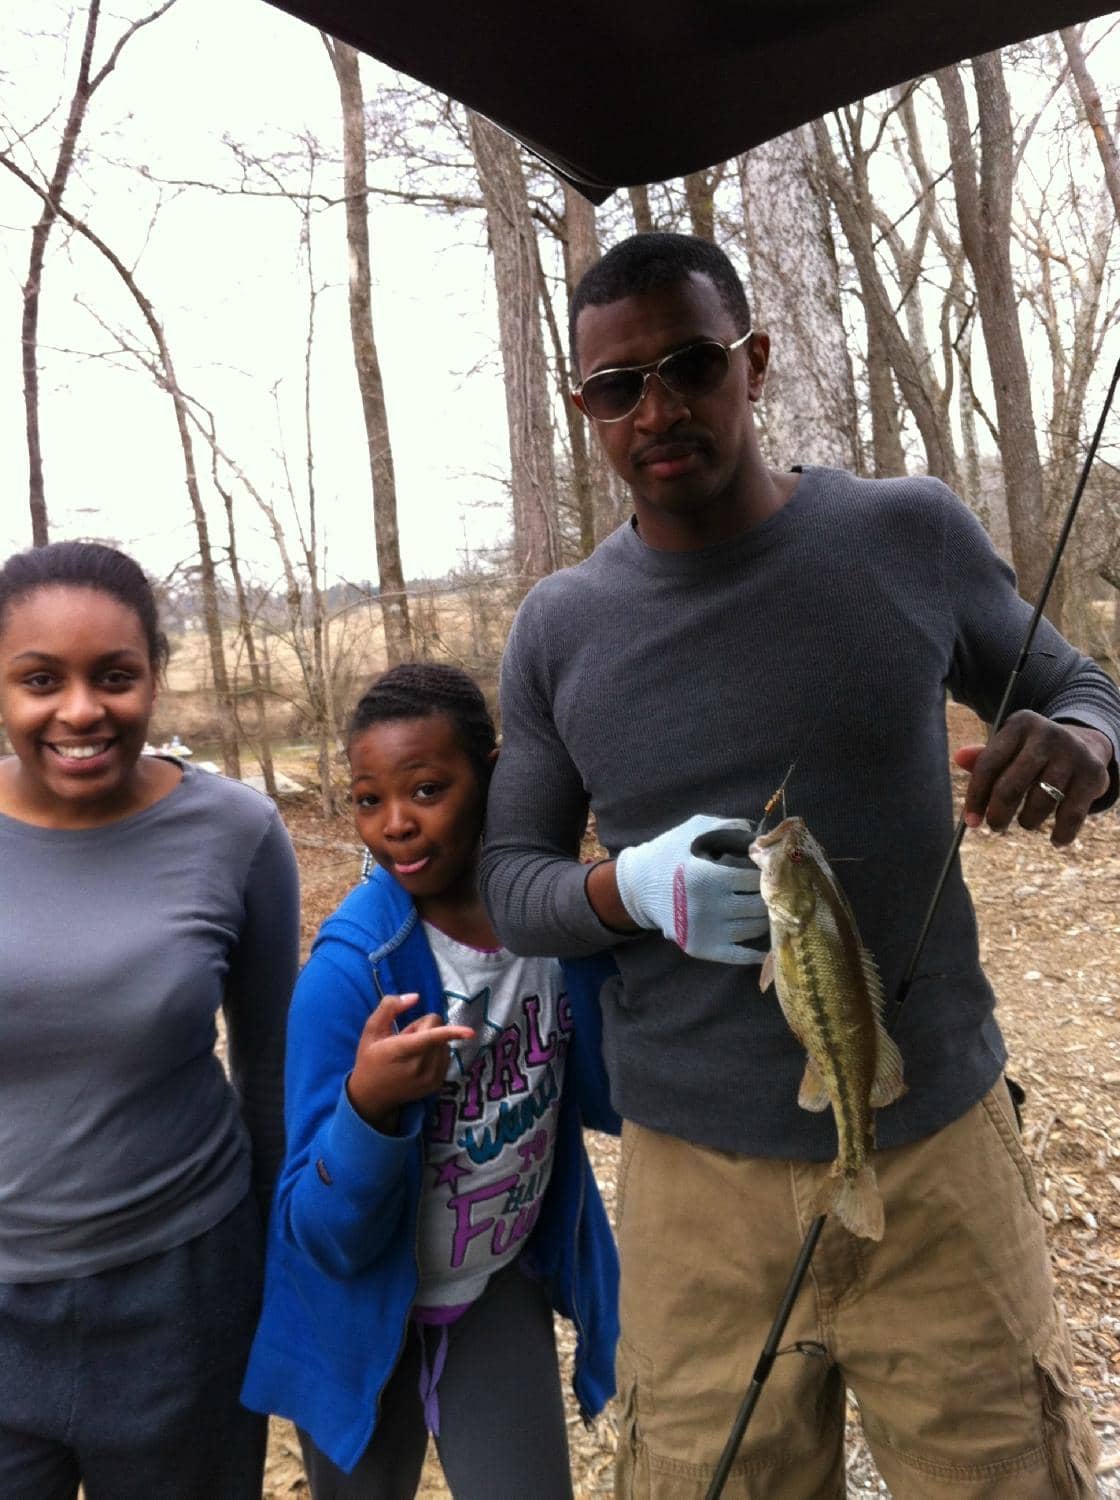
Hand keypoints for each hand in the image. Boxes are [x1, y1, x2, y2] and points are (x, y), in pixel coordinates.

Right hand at [346, 994, 473, 1129]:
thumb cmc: (370, 1059)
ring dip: (431, 1041)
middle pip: (437, 1030)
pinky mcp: (437, 1084)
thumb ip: (390, 1008)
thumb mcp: (371, 1030)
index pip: (430, 1038)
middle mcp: (419, 1067)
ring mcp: (430, 1079)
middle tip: (405, 1038)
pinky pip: (446, 1055)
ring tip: (410, 1052)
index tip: (471, 1032)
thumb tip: (416, 997)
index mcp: (401, 1051)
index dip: (451, 1032)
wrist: (372, 1096)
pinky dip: (436, 1052)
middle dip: (423, 1027)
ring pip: (444, 1043)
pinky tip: (418, 1061)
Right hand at [614, 813, 767, 964]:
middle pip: (759, 906)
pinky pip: (739, 956)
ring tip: (768, 907)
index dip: (767, 873)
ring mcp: (704, 931)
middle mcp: (707, 907)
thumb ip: (730, 827)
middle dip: (770, 896)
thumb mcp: (696, 830)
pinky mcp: (701, 948)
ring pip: (754, 928)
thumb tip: (763, 838)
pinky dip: (756, 953)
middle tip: (776, 891)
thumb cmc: (670, 853)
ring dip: (765, 918)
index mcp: (707, 877)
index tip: (771, 870)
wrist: (637, 886)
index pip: (755, 879)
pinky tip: (766, 946)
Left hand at [954, 710, 1111, 846]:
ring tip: (1026, 823)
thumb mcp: (1010, 748)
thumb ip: (984, 758)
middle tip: (995, 826)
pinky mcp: (1093, 773)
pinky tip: (1056, 840)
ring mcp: (1072, 753)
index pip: (988, 764)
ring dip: (1029, 821)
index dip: (976, 796)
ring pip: (1041, 801)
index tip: (971, 822)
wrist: (1086, 745)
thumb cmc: (1033, 753)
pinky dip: (1062, 833)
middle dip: (998, 813)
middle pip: (1011, 785)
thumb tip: (959, 758)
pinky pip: (1072, 814)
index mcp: (1020, 725)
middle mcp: (1047, 735)